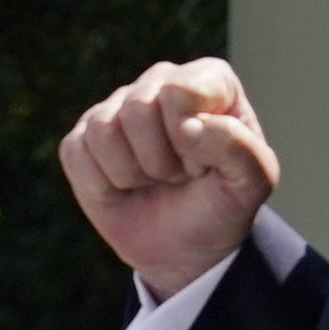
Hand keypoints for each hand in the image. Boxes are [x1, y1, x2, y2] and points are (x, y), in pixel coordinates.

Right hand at [60, 59, 281, 298]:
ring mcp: (116, 108)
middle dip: (160, 162)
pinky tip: (122, 188)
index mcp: (207, 80)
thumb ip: (241, 149)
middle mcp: (160, 82)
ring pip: (103, 132)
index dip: (190, 139)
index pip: (180, 91)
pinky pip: (76, 154)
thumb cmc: (220, 206)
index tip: (204, 164)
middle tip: (177, 176)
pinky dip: (101, 186)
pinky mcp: (82, 139)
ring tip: (152, 180)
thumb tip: (187, 128)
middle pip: (137, 110)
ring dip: (131, 175)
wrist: (184, 248)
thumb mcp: (252, 184)